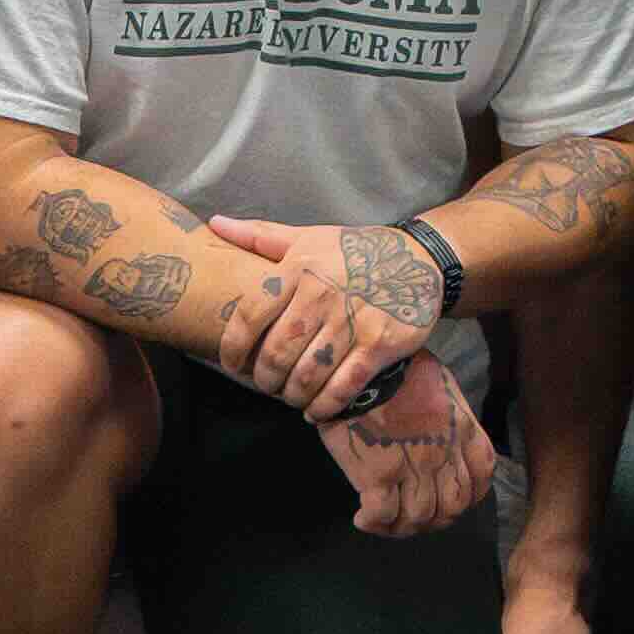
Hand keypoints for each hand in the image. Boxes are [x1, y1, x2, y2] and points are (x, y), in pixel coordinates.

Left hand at [202, 213, 447, 419]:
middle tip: (266, 384)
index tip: (232, 365)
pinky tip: (316, 410)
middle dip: (264, 379)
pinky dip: (324, 406)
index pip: (250, 316)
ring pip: (307, 376)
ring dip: (292, 395)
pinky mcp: (379, 345)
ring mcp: (352, 321)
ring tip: (291, 396)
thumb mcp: (308, 237)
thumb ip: (259, 235)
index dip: (233, 348)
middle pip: (276, 354)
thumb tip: (214, 223)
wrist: (419, 259)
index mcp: (298, 267)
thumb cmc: (353, 252)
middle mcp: (322, 294)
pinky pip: (342, 387)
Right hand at [322, 347, 496, 538]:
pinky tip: (363, 518)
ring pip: (419, 518)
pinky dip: (374, 524)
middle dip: (438, 519)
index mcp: (462, 430)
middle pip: (453, 507)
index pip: (481, 478)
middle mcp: (443, 455)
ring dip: (402, 527)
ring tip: (386, 520)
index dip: (470, 496)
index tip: (452, 500)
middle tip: (416, 516)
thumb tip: (439, 434)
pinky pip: (383, 516)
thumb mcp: (440, 385)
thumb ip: (447, 416)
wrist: (363, 366)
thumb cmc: (399, 367)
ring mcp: (411, 468)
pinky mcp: (377, 476)